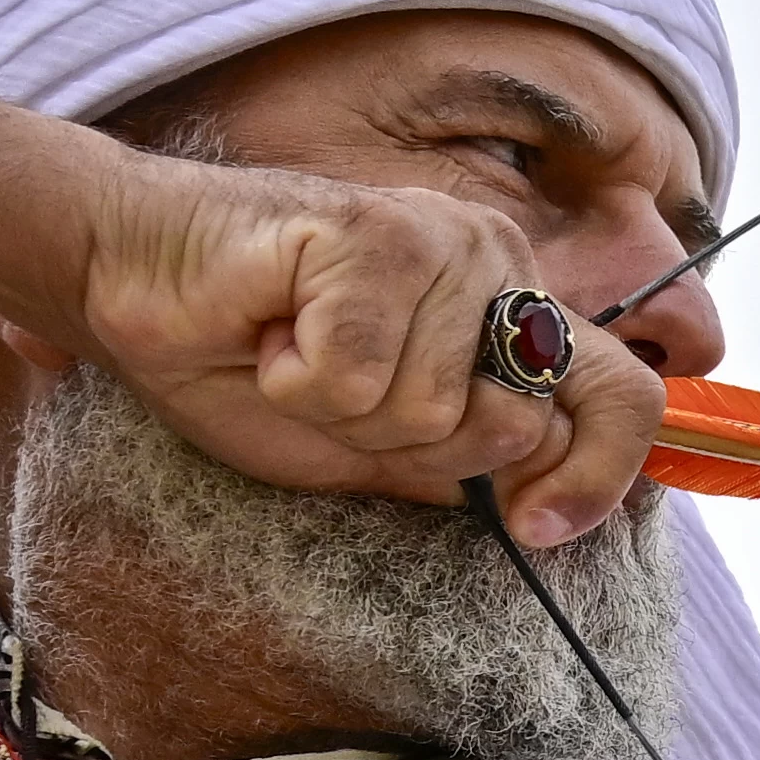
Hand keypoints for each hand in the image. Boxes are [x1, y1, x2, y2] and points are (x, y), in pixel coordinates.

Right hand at [45, 145, 671, 550]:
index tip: (534, 528)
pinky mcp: (376, 231)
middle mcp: (496, 266)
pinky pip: (356, 373)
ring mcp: (444, 240)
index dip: (598, 474)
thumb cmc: (247, 358)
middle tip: (337, 395)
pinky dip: (295, 376)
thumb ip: (464, 462)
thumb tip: (546, 499)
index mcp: (510, 316)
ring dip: (338, 408)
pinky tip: (269, 330)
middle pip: (510, 428)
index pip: (624, 394)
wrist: (135, 280)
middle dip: (413, 446)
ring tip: (291, 349)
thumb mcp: (372, 444)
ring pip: (429, 409)